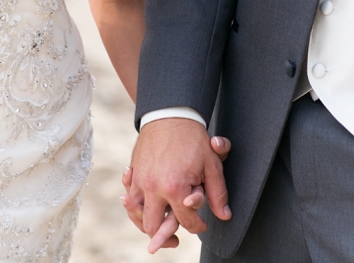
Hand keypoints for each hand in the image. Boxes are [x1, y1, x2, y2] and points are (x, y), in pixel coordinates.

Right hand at [122, 120, 231, 252]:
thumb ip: (218, 193)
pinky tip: (142, 206)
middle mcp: (153, 188)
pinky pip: (129, 198)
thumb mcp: (212, 164)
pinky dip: (133, 206)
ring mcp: (140, 181)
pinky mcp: (132, 173)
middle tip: (175, 238)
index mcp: (175, 188)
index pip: (186, 222)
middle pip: (153, 227)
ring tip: (158, 227)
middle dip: (165, 237)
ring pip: (136, 216)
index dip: (198, 227)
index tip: (203, 225)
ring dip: (146, 224)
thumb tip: (224, 215)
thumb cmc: (193, 138)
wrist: (170, 114)